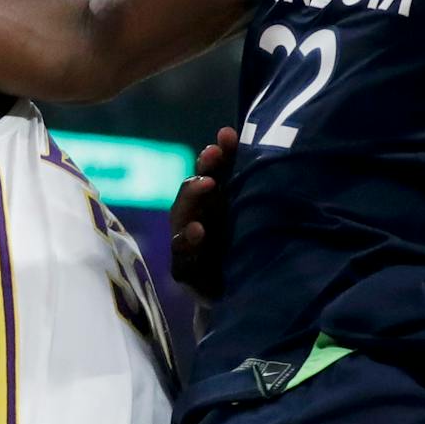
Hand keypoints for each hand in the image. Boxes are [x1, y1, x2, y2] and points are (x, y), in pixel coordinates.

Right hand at [168, 126, 237, 305]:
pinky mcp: (185, 268)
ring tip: (206, 185)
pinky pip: (182, 253)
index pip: (210, 170)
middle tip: (212, 161)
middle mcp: (196, 215)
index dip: (215, 155)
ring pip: (181, 217)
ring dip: (192, 200)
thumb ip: (239, 171)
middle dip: (201, 173)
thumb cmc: (239, 241)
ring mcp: (187, 241)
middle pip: (191, 191)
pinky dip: (187, 240)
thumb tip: (228, 130)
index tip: (225, 140)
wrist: (240, 292)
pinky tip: (198, 231)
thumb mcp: (243, 205)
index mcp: (212, 199)